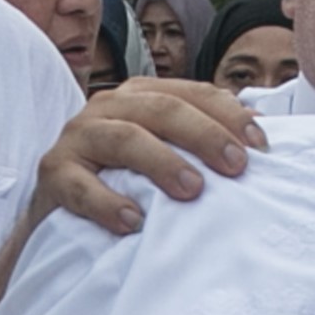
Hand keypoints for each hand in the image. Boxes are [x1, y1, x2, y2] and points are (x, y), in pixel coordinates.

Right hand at [0, 82, 266, 309]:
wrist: (57, 217)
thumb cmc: (122, 183)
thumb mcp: (163, 154)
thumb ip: (202, 138)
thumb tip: (260, 127)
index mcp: (140, 96)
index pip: (192, 93)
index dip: (229, 115)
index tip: (261, 146)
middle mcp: (107, 107)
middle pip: (162, 110)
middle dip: (204, 135)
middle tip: (236, 167)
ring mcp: (77, 137)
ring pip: (123, 138)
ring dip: (162, 162)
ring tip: (192, 190)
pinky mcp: (52, 173)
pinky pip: (79, 185)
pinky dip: (107, 202)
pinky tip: (133, 221)